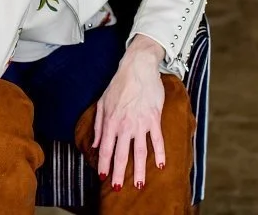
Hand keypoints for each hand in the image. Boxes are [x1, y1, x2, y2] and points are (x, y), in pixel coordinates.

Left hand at [93, 36, 165, 190]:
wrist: (137, 68)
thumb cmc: (119, 84)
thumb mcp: (102, 102)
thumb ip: (99, 125)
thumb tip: (96, 145)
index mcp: (111, 121)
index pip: (106, 148)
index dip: (105, 164)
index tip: (103, 177)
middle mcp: (125, 125)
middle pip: (122, 154)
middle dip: (120, 173)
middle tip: (119, 189)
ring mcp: (141, 122)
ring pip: (141, 151)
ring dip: (140, 169)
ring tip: (140, 184)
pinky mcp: (154, 118)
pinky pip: (158, 139)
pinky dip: (160, 153)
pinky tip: (161, 165)